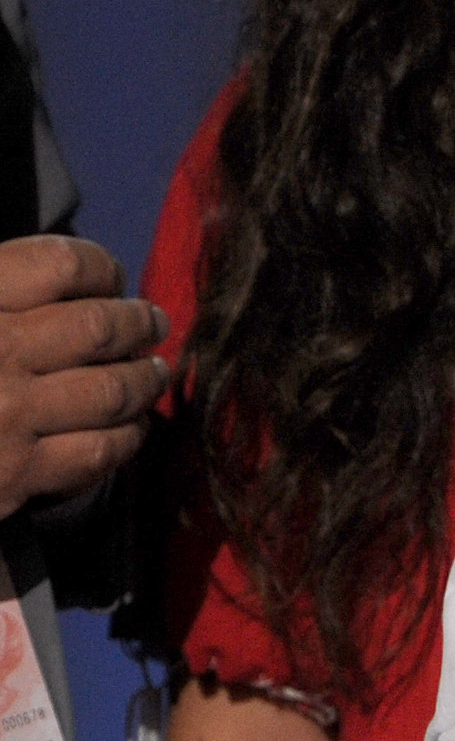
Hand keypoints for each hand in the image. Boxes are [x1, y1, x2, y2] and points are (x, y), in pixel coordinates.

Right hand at [0, 234, 167, 518]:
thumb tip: (51, 275)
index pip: (60, 263)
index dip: (98, 266)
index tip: (110, 277)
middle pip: (100, 326)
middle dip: (138, 323)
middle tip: (153, 323)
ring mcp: (10, 416)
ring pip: (113, 389)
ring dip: (144, 379)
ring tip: (154, 371)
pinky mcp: (15, 476)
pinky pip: (98, 452)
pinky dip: (127, 437)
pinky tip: (132, 428)